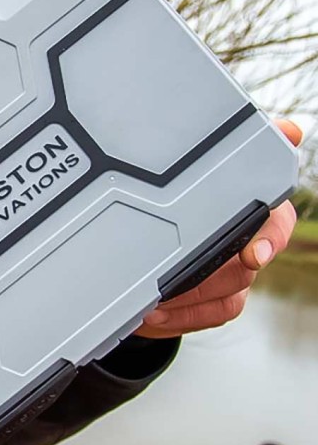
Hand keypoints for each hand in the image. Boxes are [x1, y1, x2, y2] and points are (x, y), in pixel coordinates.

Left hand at [136, 119, 302, 338]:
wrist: (164, 248)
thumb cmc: (187, 204)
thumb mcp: (202, 173)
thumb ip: (236, 153)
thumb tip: (289, 130)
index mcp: (253, 212)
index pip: (275, 222)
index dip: (268, 238)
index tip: (253, 254)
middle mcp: (251, 245)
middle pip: (244, 266)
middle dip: (208, 275)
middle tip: (174, 277)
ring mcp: (238, 276)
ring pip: (228, 293)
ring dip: (188, 296)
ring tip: (155, 293)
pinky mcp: (221, 303)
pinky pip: (211, 315)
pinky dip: (182, 315)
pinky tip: (155, 310)